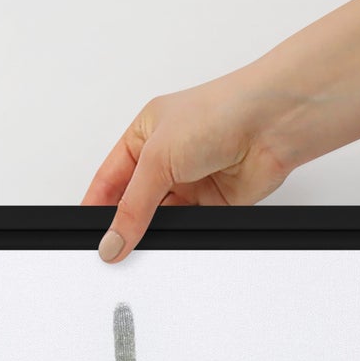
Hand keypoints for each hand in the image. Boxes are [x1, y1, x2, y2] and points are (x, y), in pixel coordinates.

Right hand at [82, 71, 295, 263]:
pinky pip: (186, 228)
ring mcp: (189, 182)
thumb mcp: (158, 157)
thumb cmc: (219, 112)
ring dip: (151, 233)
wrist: (270, 124)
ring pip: (159, 219)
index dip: (96, 206)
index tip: (89, 233)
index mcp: (144, 135)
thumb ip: (132, 206)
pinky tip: (170, 240)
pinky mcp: (211, 204)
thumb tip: (113, 239)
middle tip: (112, 248)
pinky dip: (178, 237)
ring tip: (141, 244)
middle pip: (133, 203)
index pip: (109, 178)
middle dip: (123, 225)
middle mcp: (165, 158)